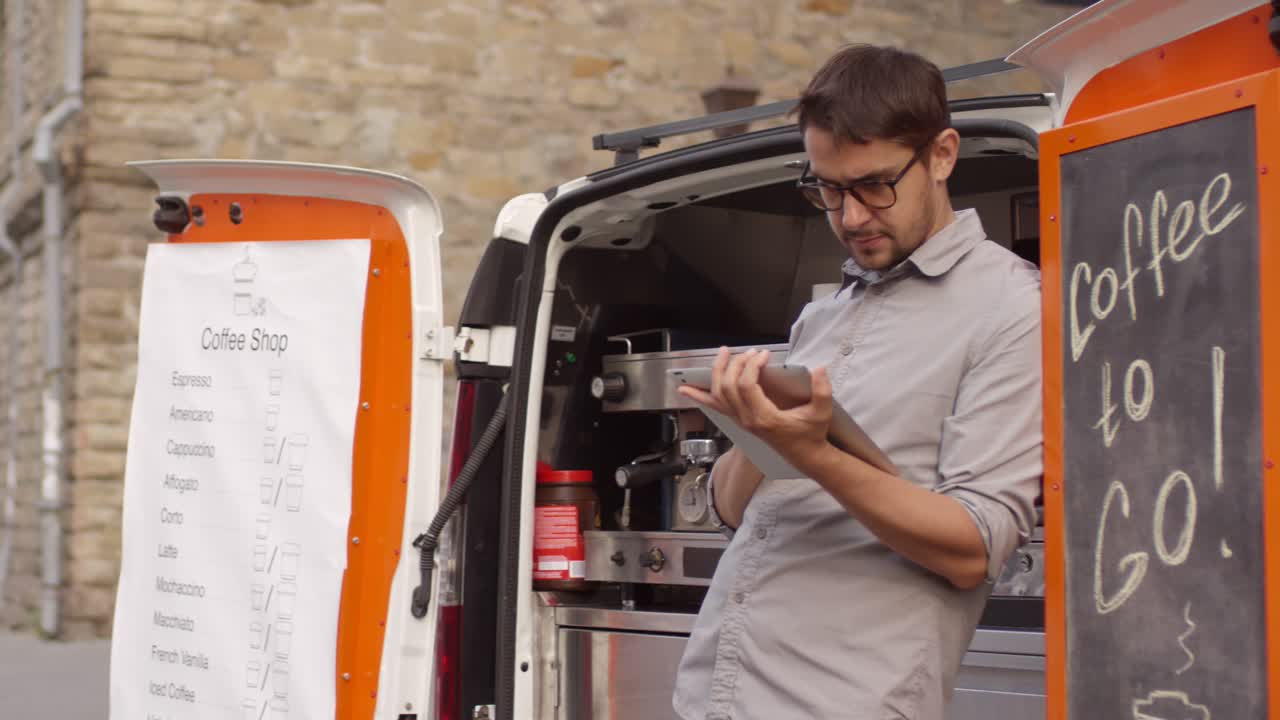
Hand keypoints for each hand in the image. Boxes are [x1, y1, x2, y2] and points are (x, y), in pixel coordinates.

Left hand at [676, 347, 834, 463]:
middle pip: (728, 387)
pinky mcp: (740, 420)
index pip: (746, 386)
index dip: (751, 366)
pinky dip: (699, 396)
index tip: (764, 354)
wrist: (806, 455)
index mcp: (764, 417)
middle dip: (734, 364)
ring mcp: (741, 421)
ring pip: (718, 394)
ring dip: (717, 372)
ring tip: (722, 354)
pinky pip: (715, 406)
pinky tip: (684, 388)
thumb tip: (819, 368)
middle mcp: (747, 420)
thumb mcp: (822, 412)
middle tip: (749, 352)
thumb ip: (822, 390)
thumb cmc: (812, 434)